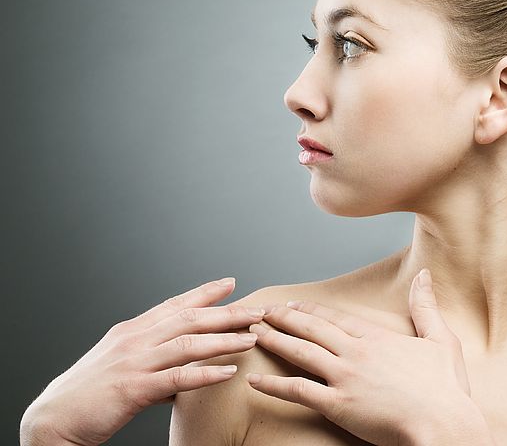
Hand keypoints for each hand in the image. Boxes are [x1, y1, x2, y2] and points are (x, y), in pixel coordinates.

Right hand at [20, 277, 271, 445]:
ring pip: (188, 343)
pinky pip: (177, 377)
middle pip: (189, 317)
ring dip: (224, 338)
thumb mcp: (124, 367)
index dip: (204, 292)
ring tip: (252, 336)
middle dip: (227, 312)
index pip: (175, 304)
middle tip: (257, 309)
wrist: (53, 420)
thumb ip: (154, 363)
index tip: (231, 283)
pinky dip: (206, 373)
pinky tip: (228, 372)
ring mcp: (134, 362)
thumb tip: (182, 374)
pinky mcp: (134, 388)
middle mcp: (135, 339)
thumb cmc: (89, 395)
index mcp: (132, 330)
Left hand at [246, 268, 486, 445]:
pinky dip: (274, 385)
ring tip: (252, 333)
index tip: (293, 306)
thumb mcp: (441, 340)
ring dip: (274, 341)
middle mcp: (356, 352)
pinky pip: (298, 391)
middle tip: (262, 312)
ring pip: (301, 352)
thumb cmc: (446, 389)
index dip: (312, 311)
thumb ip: (425, 307)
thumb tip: (425, 275)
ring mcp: (345, 378)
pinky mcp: (337, 406)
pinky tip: (255, 380)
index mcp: (378, 337)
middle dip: (284, 318)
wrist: (443, 424)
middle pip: (312, 329)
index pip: (336, 318)